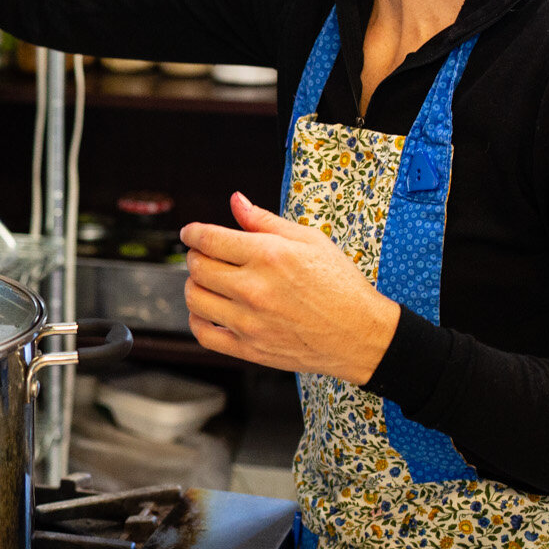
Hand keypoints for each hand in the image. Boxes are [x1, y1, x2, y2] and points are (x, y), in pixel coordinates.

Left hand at [179, 192, 400, 384]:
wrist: (359, 334)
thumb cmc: (340, 285)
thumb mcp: (310, 240)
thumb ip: (266, 221)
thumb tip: (236, 200)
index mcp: (269, 256)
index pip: (208, 239)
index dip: (192, 233)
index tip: (190, 233)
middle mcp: (254, 288)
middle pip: (198, 267)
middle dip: (195, 256)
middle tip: (206, 255)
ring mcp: (249, 321)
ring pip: (195, 298)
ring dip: (194, 284)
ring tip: (208, 280)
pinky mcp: (249, 348)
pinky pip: (203, 333)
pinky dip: (197, 318)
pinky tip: (208, 309)